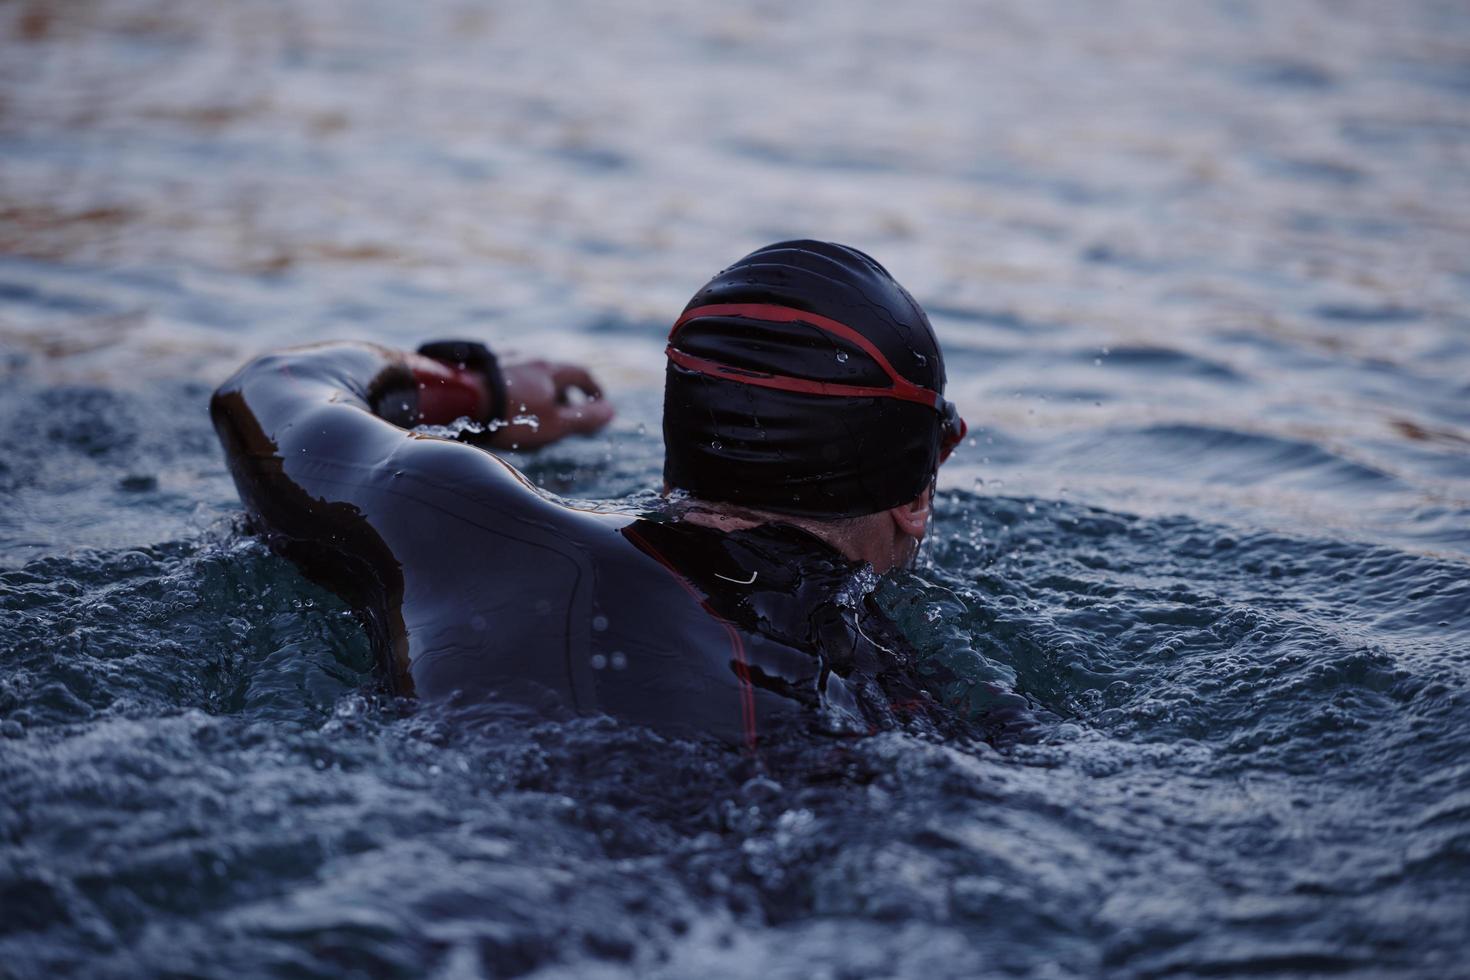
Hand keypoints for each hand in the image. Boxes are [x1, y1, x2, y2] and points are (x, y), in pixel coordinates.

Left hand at [489, 360, 614, 449]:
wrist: (455, 399)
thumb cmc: (509, 415)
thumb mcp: (553, 424)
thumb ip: (583, 418)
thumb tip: (611, 412)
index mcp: (549, 369)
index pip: (581, 374)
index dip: (593, 390)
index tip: (598, 403)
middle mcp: (527, 356)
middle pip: (553, 372)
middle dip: (563, 392)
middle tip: (566, 413)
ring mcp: (500, 358)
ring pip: (527, 373)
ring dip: (536, 389)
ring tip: (532, 411)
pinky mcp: (477, 364)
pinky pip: (503, 375)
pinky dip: (512, 388)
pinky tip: (502, 403)